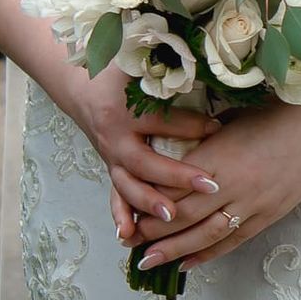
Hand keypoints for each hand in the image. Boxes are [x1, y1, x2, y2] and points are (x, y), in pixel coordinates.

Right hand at [49, 64, 223, 245]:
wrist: (80, 85)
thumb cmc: (117, 72)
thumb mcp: (139, 63)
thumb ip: (168, 69)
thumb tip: (211, 70)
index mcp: (125, 109)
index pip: (162, 121)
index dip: (193, 125)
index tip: (220, 128)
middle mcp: (115, 136)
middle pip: (145, 162)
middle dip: (177, 177)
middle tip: (209, 185)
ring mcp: (110, 156)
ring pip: (128, 186)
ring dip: (149, 204)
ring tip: (173, 216)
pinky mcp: (111, 168)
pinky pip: (115, 196)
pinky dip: (121, 216)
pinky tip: (129, 236)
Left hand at [126, 101, 300, 272]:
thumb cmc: (276, 113)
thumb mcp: (232, 122)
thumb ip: (205, 144)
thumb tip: (176, 157)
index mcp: (216, 156)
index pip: (172, 189)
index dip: (145, 205)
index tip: (125, 214)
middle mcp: (231, 184)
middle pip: (182, 216)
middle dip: (152, 233)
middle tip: (128, 245)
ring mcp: (252, 203)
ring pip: (206, 235)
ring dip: (176, 251)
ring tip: (149, 263)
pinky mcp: (270, 214)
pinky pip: (234, 240)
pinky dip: (209, 253)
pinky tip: (188, 263)